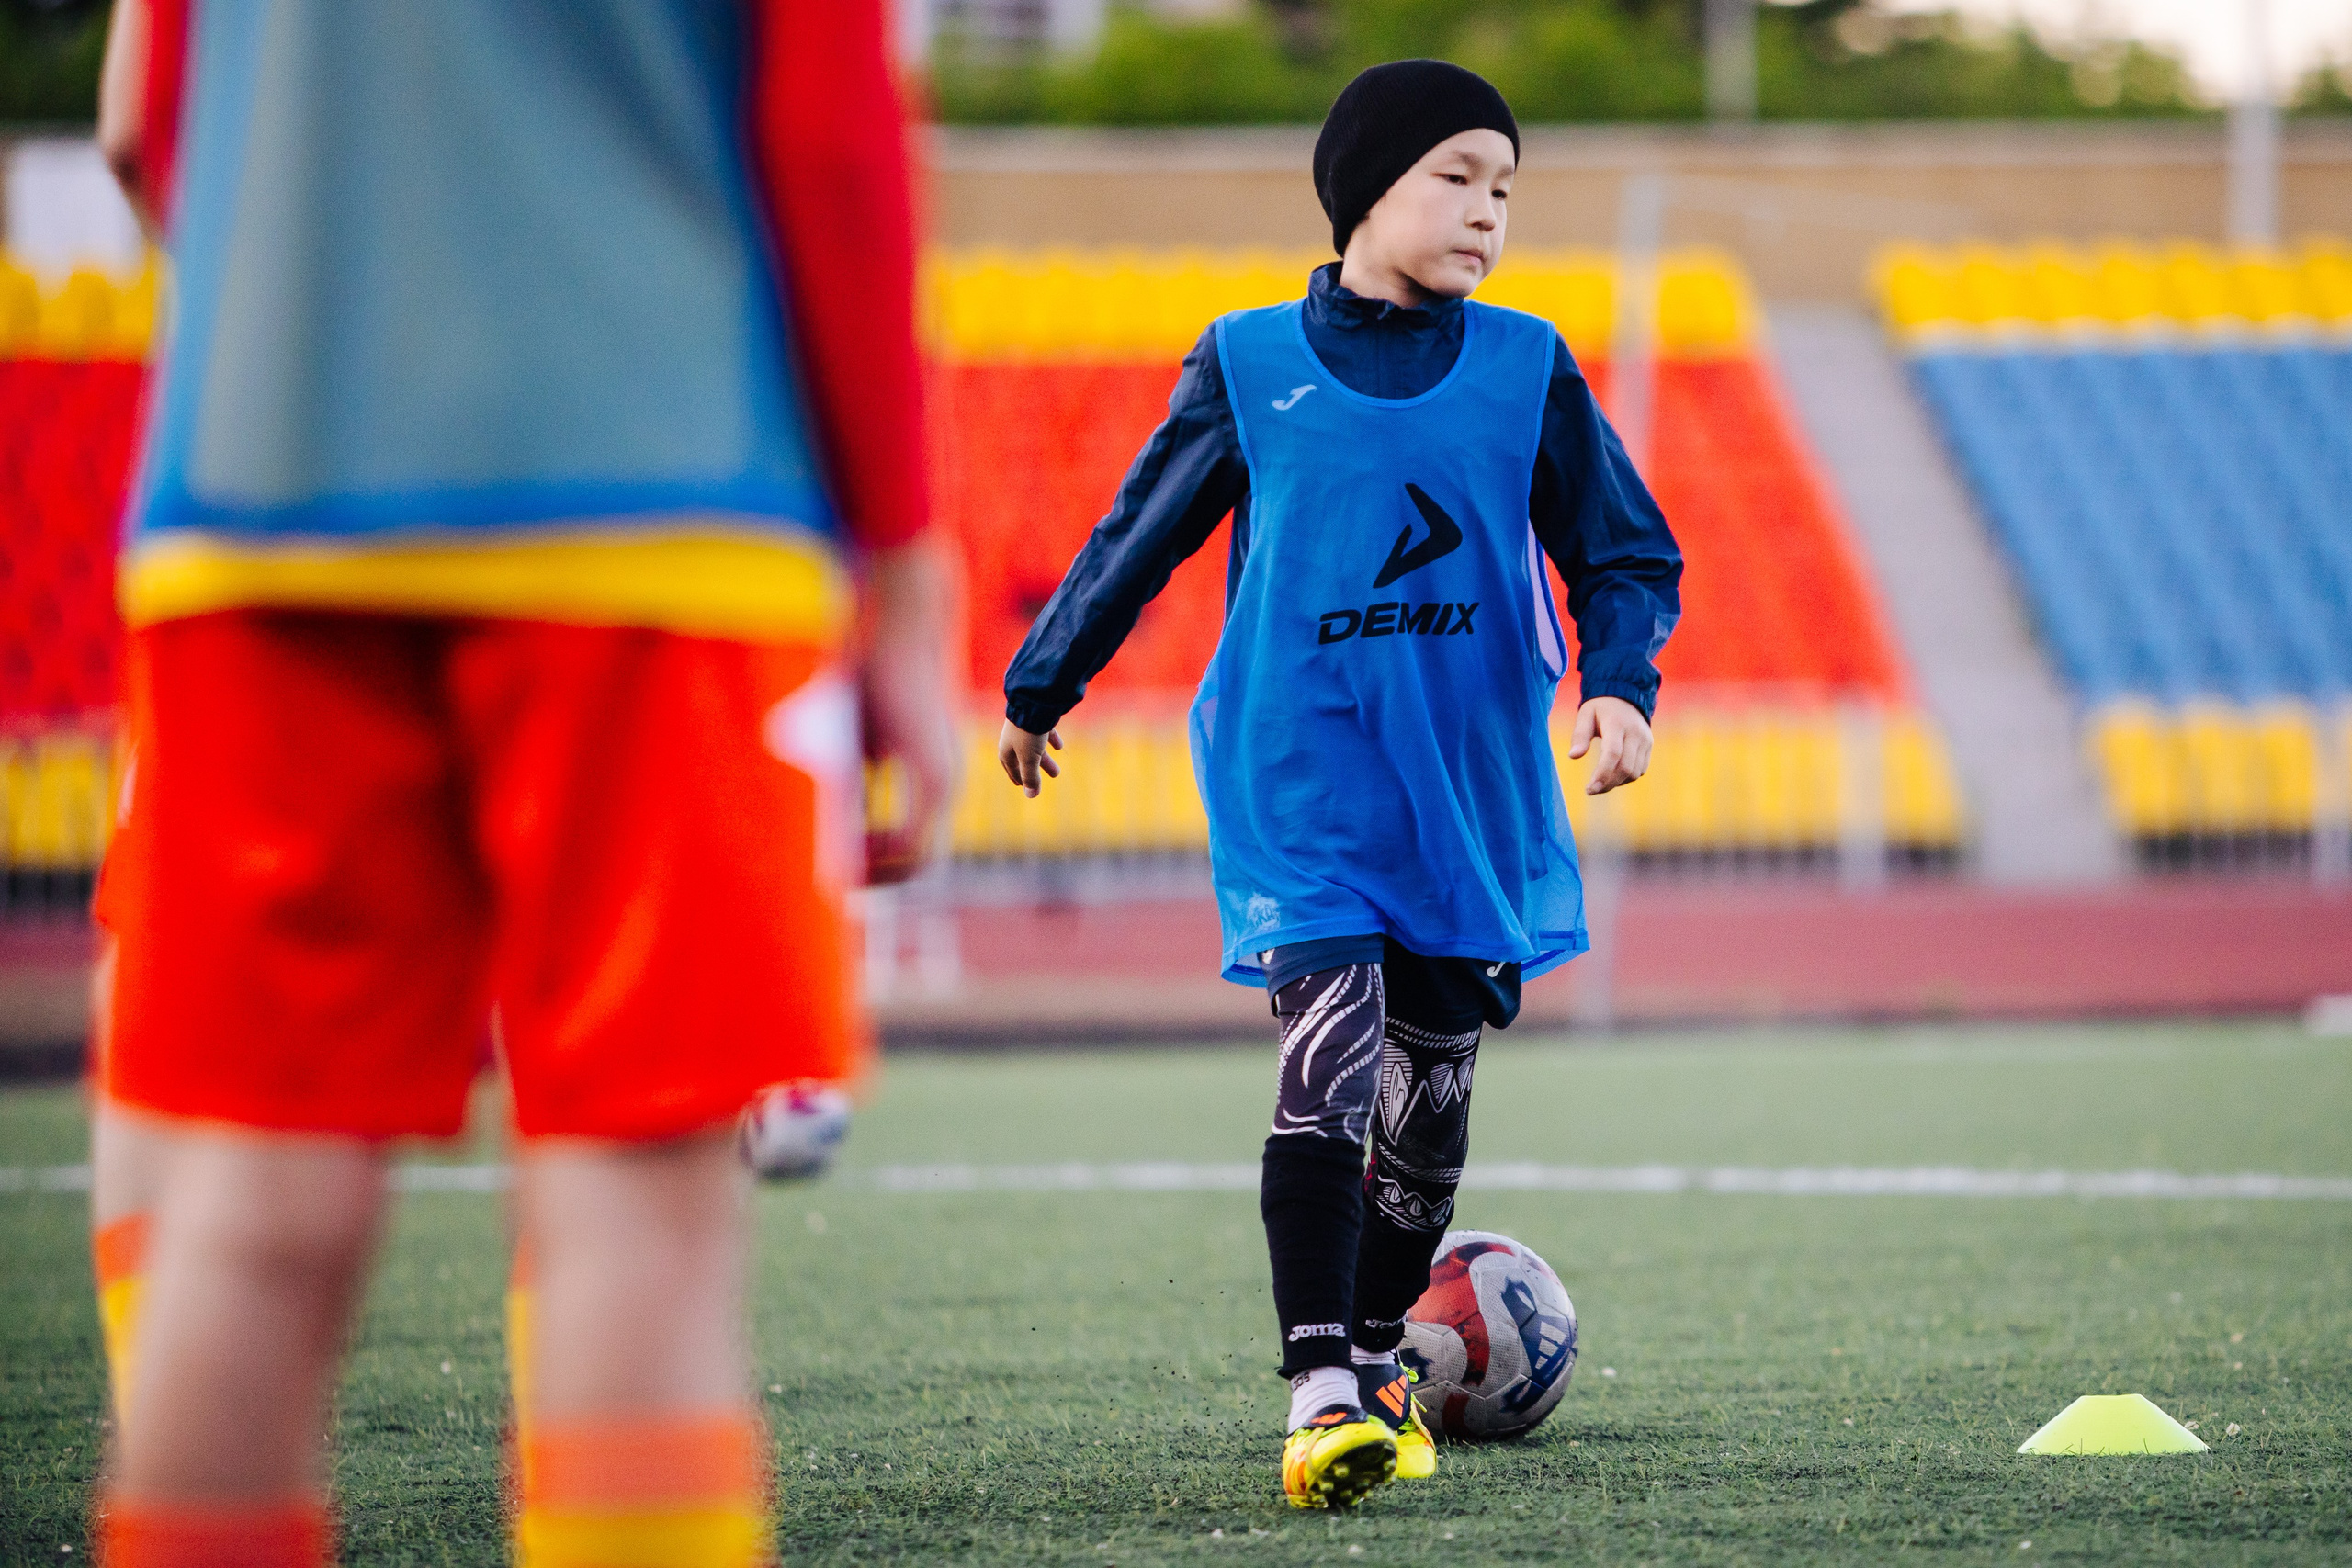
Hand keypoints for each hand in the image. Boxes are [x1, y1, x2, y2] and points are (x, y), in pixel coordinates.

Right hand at [858, 541, 956, 885]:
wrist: (901, 621)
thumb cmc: (875, 666)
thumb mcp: (861, 734)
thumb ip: (856, 773)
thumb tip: (837, 804)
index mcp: (932, 774)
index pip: (917, 846)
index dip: (883, 867)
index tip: (847, 872)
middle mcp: (945, 783)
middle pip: (919, 862)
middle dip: (879, 879)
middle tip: (841, 882)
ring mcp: (942, 780)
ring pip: (917, 858)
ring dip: (877, 871)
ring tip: (842, 870)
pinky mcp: (929, 772)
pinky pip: (909, 841)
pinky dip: (880, 856)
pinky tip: (852, 851)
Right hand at [997, 722, 1061, 797]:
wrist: (1033, 702)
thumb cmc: (1027, 733)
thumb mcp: (1029, 758)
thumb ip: (1031, 777)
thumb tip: (1031, 796)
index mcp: (1006, 751)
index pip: (1012, 770)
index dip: (1020, 780)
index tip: (1026, 788)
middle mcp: (1013, 740)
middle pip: (1025, 761)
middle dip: (1037, 772)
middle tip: (1048, 779)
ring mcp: (1024, 729)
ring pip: (1035, 749)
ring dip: (1045, 761)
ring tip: (1057, 772)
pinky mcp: (1036, 719)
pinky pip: (1043, 733)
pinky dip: (1051, 741)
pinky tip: (1059, 746)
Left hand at [1568, 696, 1651, 795]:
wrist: (1626, 696)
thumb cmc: (1600, 708)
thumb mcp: (1585, 714)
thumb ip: (1579, 735)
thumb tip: (1573, 756)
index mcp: (1617, 724)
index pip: (1613, 754)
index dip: (1602, 774)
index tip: (1589, 789)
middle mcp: (1635, 733)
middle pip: (1625, 767)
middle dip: (1608, 783)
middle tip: (1591, 790)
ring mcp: (1645, 740)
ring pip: (1634, 772)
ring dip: (1617, 783)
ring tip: (1600, 784)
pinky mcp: (1649, 746)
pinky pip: (1640, 770)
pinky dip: (1626, 778)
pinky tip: (1613, 776)